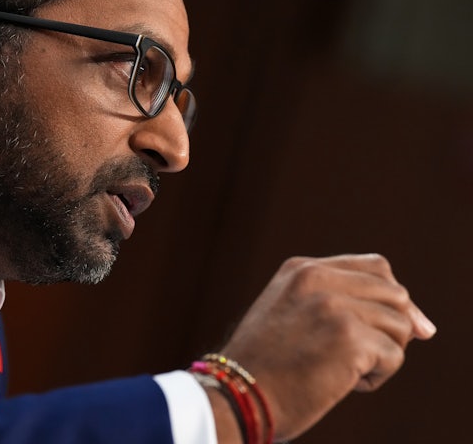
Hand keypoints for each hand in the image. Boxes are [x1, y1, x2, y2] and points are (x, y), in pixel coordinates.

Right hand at [218, 254, 435, 440]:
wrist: (236, 393)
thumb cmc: (266, 365)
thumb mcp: (291, 314)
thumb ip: (339, 302)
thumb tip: (423, 325)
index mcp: (302, 269)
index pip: (375, 267)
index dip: (393, 297)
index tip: (405, 326)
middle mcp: (318, 279)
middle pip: (395, 294)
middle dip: (393, 328)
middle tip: (367, 357)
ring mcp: (333, 305)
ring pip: (400, 325)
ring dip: (383, 354)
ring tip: (347, 370)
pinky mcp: (349, 337)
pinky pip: (394, 357)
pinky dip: (377, 378)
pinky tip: (345, 384)